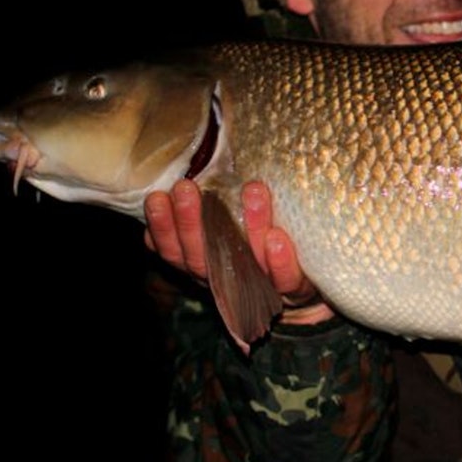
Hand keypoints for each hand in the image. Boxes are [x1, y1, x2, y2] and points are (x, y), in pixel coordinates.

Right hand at [144, 180, 332, 325]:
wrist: (305, 289)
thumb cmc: (258, 245)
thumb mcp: (227, 225)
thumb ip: (210, 207)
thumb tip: (190, 171)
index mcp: (204, 263)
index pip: (174, 250)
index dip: (162, 228)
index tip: (156, 197)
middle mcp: (224, 279)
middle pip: (200, 258)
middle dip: (190, 222)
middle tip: (185, 188)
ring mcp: (258, 287)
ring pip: (244, 265)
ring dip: (248, 228)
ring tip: (252, 190)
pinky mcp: (293, 291)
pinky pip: (285, 279)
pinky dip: (280, 261)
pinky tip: (277, 238)